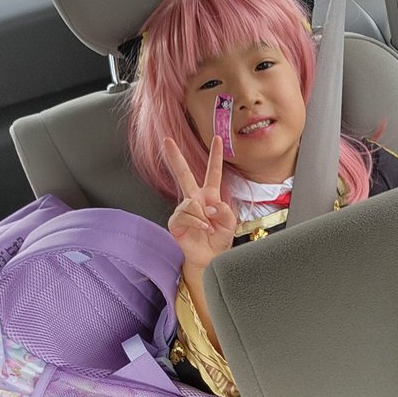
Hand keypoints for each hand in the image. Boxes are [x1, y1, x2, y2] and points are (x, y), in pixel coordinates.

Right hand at [164, 136, 236, 273]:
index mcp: (210, 196)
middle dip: (175, 157)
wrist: (210, 257)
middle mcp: (195, 200)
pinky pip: (186, 215)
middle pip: (183, 174)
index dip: (216, 156)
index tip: (217, 138)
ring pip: (191, 203)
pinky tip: (203, 229)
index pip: (213, 172)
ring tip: (208, 227)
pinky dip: (197, 222)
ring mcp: (184, 210)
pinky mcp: (176, 221)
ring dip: (203, 216)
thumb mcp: (230, 223)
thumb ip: (224, 210)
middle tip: (167, 140)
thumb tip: (208, 206)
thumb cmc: (219, 240)